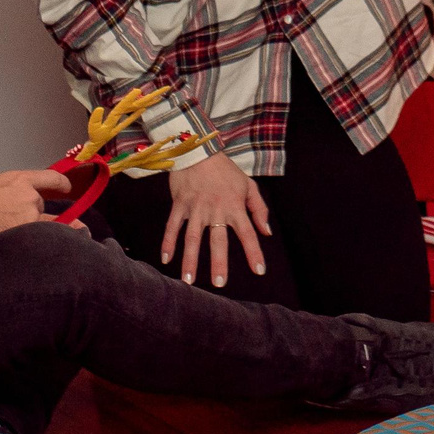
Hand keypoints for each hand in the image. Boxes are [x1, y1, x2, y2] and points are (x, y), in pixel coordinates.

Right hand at [0, 168, 77, 234]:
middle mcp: (30, 196)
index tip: (67, 187)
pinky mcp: (30, 233)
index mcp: (20, 180)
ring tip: (4, 226)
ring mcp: (31, 216)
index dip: (61, 183)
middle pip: (39, 203)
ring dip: (27, 224)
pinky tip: (20, 239)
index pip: (50, 178)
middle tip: (8, 215)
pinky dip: (32, 237)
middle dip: (30, 209)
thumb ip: (16, 187)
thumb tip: (29, 194)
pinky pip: (39, 234)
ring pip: (37, 220)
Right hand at [162, 152, 271, 287]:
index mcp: (235, 206)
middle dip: (219, 262)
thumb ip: (259, 209)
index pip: (247, 233)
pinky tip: (166, 259)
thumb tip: (267, 232)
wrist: (199, 149)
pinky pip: (172, 226)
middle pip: (217, 240)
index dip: (254, 252)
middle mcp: (215, 209)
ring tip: (189, 280)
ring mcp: (195, 207)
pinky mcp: (179, 204)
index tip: (259, 271)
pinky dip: (168, 242)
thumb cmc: (226, 170)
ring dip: (190, 259)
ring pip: (192, 237)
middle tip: (220, 284)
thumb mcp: (248, 185)